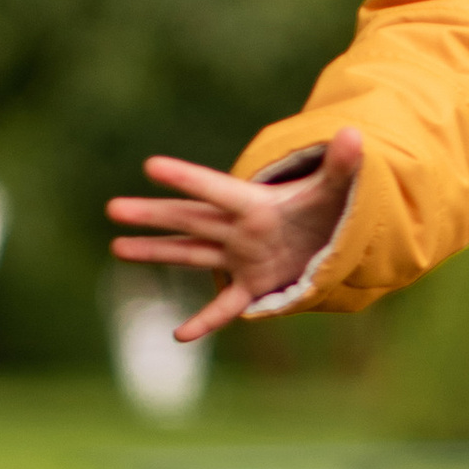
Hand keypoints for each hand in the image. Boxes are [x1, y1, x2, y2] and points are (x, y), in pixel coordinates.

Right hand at [105, 129, 364, 342]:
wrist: (330, 234)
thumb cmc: (327, 205)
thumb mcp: (337, 187)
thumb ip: (342, 164)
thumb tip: (354, 133)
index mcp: (256, 204)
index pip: (216, 189)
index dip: (187, 178)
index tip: (151, 164)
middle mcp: (239, 229)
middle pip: (190, 220)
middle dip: (154, 214)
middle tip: (114, 207)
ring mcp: (240, 257)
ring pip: (191, 254)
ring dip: (157, 251)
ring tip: (117, 246)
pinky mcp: (252, 283)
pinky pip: (223, 305)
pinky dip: (206, 320)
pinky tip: (180, 335)